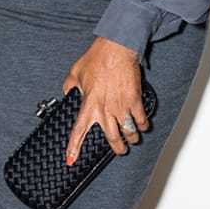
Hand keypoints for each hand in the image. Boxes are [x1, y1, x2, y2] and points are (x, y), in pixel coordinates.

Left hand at [62, 37, 147, 164]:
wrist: (116, 48)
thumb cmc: (96, 58)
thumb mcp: (74, 72)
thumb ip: (69, 86)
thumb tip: (67, 93)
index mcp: (88, 105)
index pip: (78, 131)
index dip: (74, 148)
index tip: (70, 159)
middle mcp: (105, 110)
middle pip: (112, 139)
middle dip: (117, 148)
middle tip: (119, 150)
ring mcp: (121, 107)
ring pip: (129, 133)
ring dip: (131, 138)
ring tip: (131, 138)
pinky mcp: (134, 101)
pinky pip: (141, 120)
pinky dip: (142, 126)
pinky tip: (141, 125)